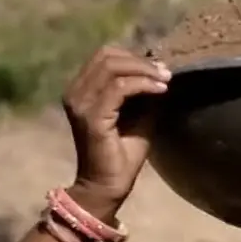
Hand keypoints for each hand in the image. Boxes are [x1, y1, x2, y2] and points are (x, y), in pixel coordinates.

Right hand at [61, 46, 169, 219]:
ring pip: (113, 67)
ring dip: (144, 70)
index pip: (105, 56)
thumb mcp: (138, 114)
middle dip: (141, 60)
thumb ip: (143, 90)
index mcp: (81, 90)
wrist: (107, 186)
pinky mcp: (91, 117)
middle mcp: (75, 93)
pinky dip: (142, 84)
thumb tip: (162, 68)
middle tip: (165, 73)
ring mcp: (80, 104)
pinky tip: (159, 91)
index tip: (161, 69)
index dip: (134, 56)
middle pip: (107, 55)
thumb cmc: (122, 154)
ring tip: (165, 81)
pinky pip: (119, 88)